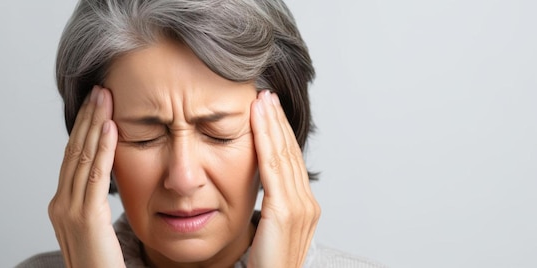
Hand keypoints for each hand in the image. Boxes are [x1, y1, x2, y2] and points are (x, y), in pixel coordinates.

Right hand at [47, 86, 124, 267]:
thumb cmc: (101, 263)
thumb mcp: (93, 227)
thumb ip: (94, 202)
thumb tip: (105, 177)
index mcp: (61, 204)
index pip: (72, 158)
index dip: (83, 129)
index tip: (94, 106)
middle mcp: (60, 203)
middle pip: (73, 151)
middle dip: (87, 118)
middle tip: (99, 90)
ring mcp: (69, 210)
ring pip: (81, 157)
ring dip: (94, 124)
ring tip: (104, 98)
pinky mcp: (85, 216)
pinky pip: (95, 175)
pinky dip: (103, 148)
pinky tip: (110, 127)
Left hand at [248, 90, 320, 267]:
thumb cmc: (267, 265)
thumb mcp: (273, 231)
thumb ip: (273, 207)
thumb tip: (264, 190)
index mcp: (305, 206)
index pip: (291, 161)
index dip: (281, 134)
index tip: (270, 112)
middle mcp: (307, 204)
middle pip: (290, 153)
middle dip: (277, 122)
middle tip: (267, 95)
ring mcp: (299, 207)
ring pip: (283, 155)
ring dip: (272, 124)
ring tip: (262, 100)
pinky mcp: (285, 211)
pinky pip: (272, 168)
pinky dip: (266, 141)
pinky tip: (259, 122)